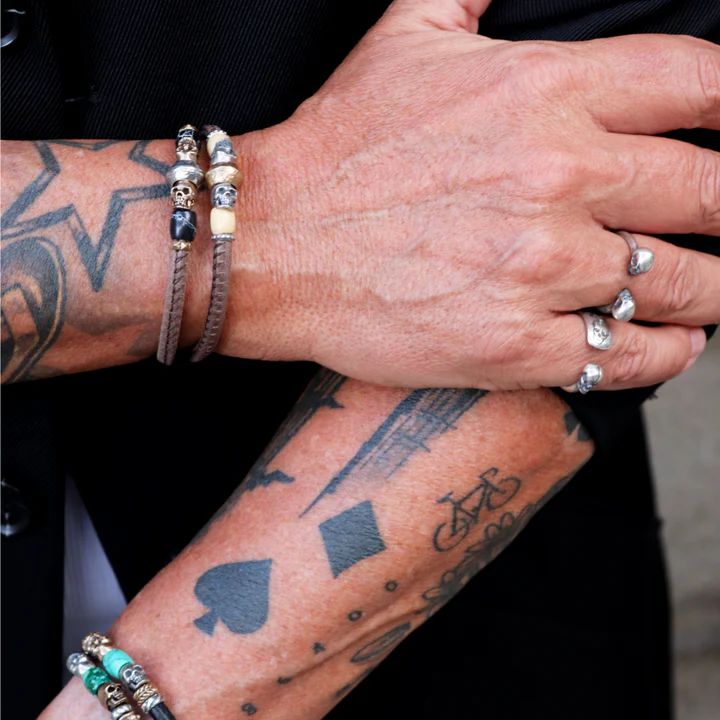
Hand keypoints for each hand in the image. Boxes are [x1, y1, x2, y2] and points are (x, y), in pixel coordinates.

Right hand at [224, 0, 719, 389]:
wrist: (274, 245)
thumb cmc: (336, 151)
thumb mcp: (402, 39)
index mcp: (544, 93)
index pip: (700, 83)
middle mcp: (559, 178)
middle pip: (710, 193)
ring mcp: (542, 269)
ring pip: (682, 285)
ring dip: (709, 290)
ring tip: (705, 292)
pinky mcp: (516, 344)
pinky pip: (628, 356)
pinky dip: (664, 353)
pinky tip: (667, 342)